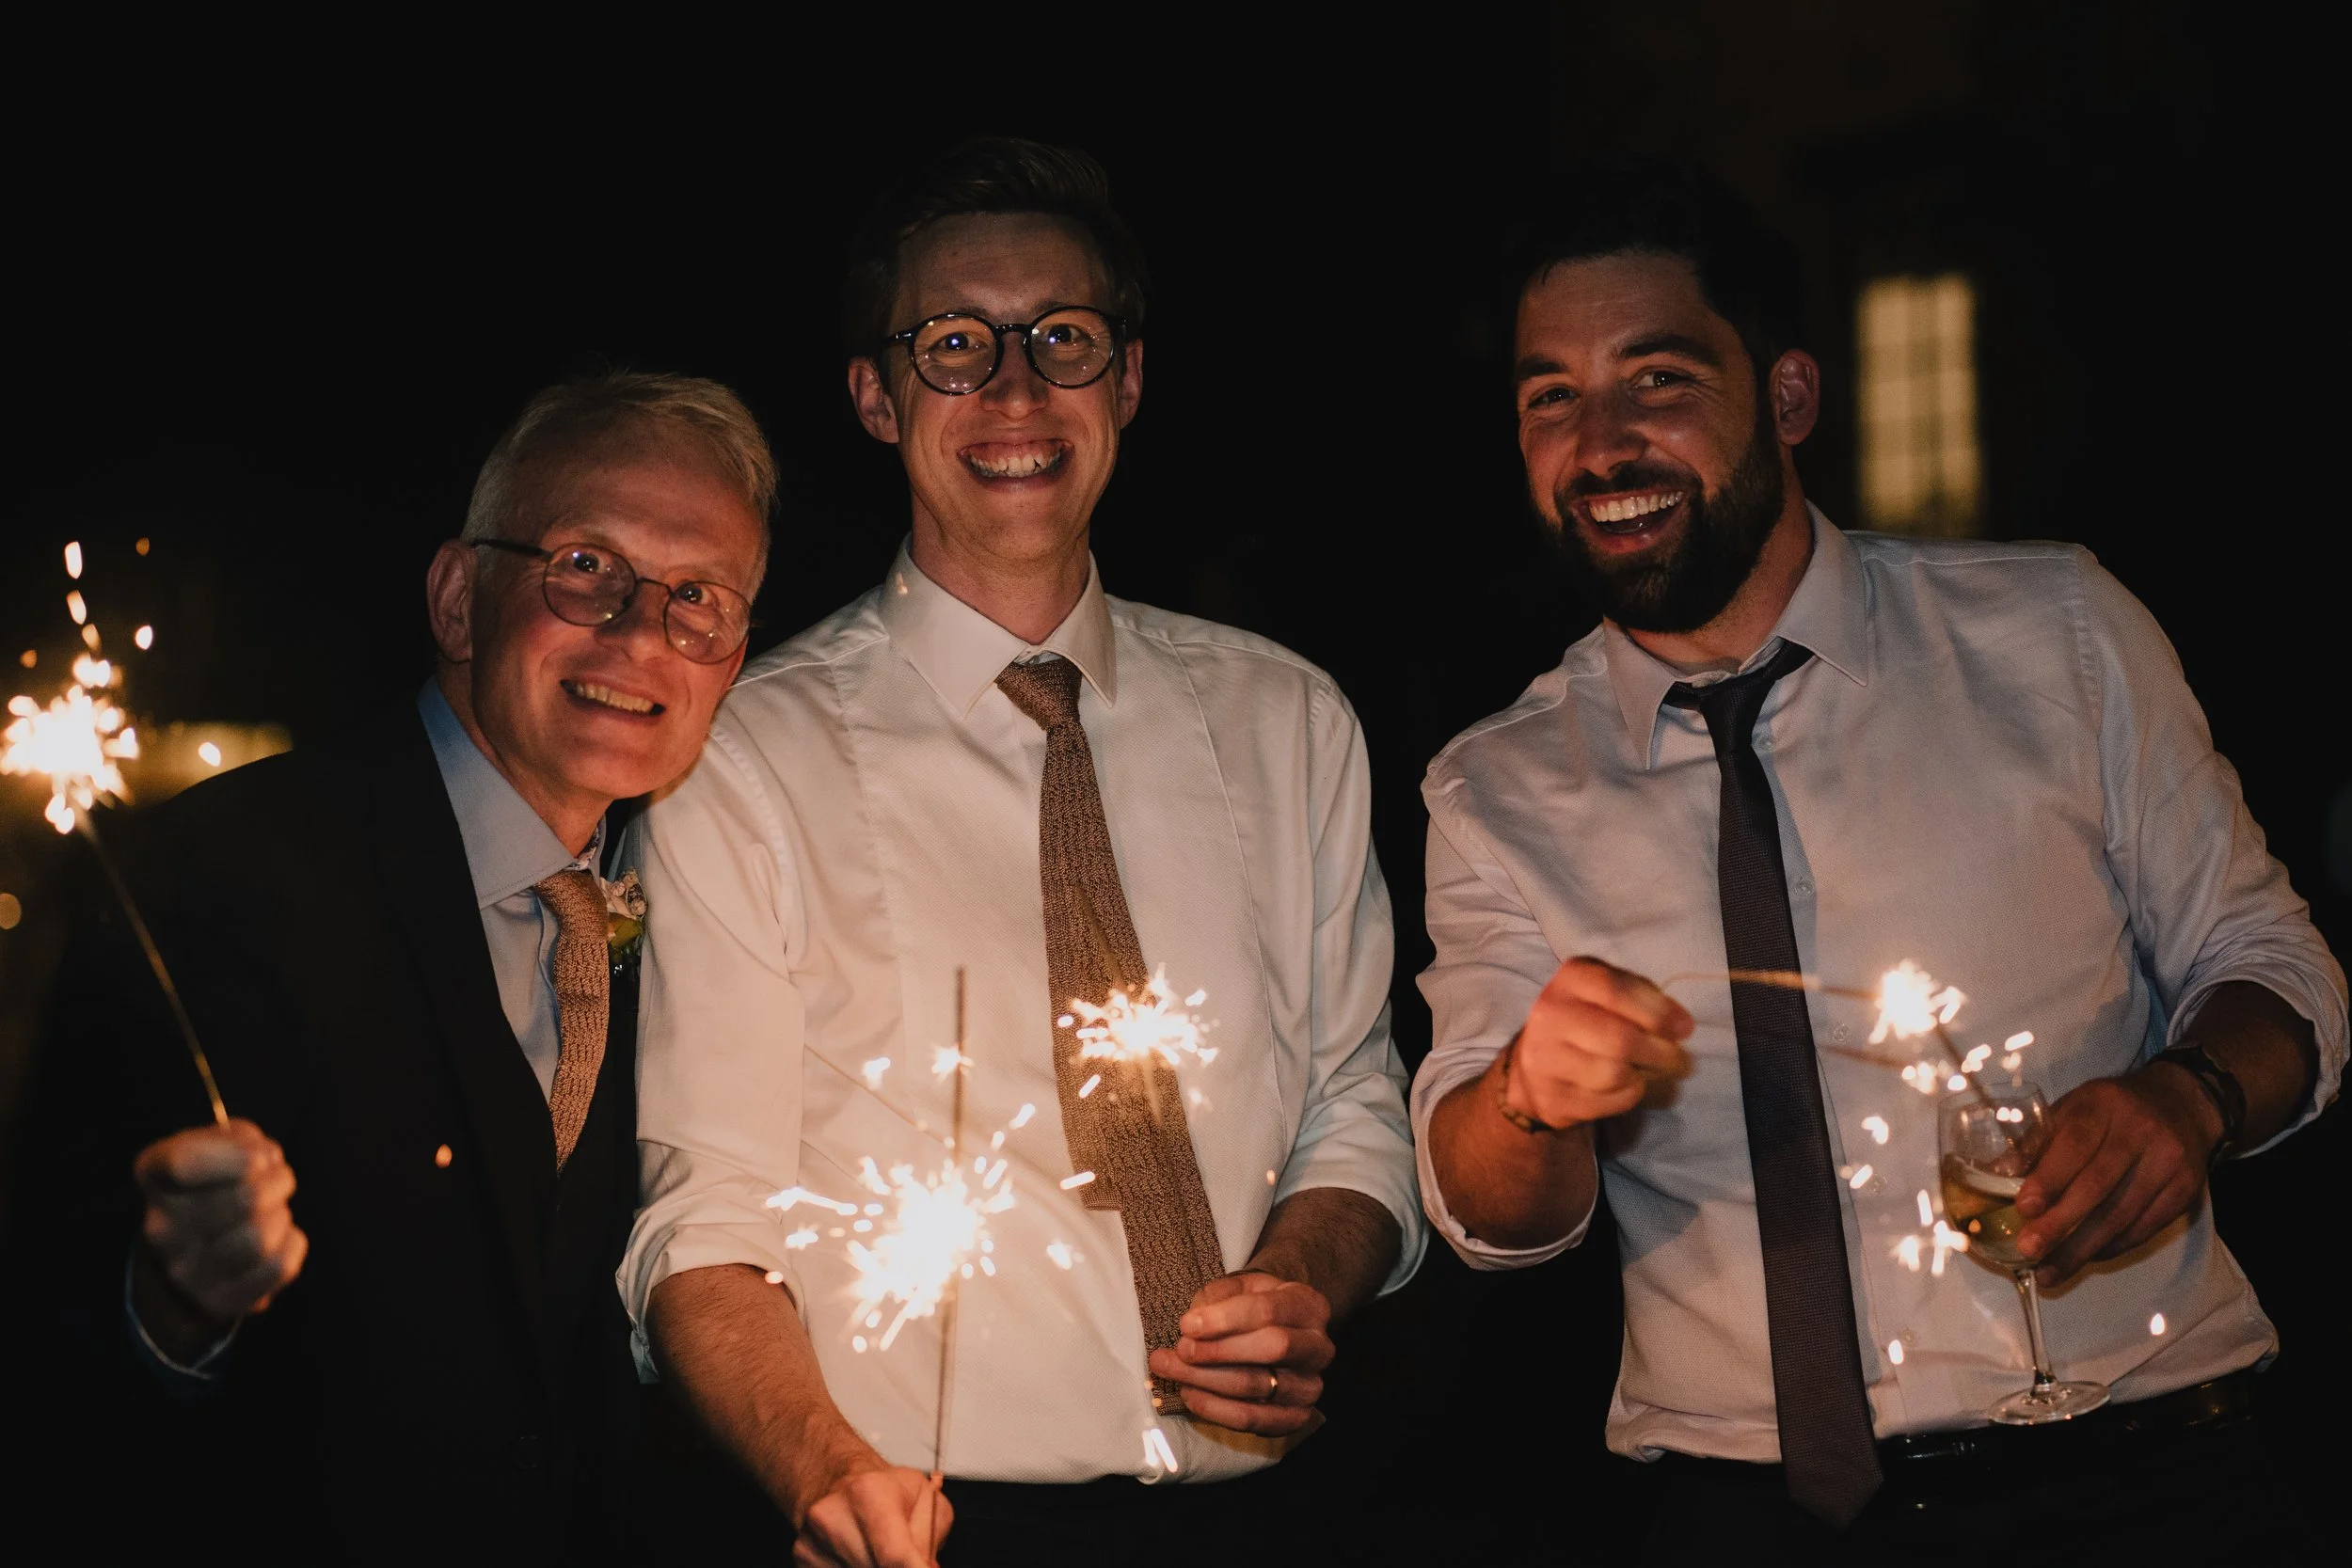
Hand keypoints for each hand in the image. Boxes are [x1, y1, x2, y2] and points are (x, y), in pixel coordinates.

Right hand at [132, 1119, 306, 1346]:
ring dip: (282, 1217)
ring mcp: (185, 1270)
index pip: (183, 1162)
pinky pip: (278, 1267)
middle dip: (279, 1182)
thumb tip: (265, 1160)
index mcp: (154, 1177)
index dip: (237, 1155)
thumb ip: (244, 1140)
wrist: (198, 1247)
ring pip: (260, 1238)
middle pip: (246, 1199)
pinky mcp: (218, 1300)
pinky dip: (292, 1245)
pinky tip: (279, 1238)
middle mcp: (160, 1227)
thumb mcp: (224, 1143)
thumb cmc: (220, 1180)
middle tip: (279, 1180)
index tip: (262, 1156)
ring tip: (274, 1212)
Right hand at [791, 1456, 949, 1567]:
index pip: (895, 1557)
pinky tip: (862, 1554)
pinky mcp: (802, 1557)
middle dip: (896, 1566)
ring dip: (876, 1566)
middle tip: (901, 1553)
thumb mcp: (925, 1500)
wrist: (839, 1479)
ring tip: (879, 1549)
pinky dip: (857, 1566)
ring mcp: (812, 1539)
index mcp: (869, 1494)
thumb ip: (929, 1540)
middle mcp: (833, 1516)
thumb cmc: (885, 1489)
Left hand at [1148, 1272, 1332, 1435]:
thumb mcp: (1240, 1288)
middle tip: (1179, 1349)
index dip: (1224, 1319)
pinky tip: (1189, 1393)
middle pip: (1272, 1348)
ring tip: (1170, 1369)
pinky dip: (1215, 1409)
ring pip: (1258, 1386)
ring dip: (1206, 1380)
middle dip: (1218, 1350)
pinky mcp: (1295, 1417)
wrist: (1277, 1337)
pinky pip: (1252, 1419)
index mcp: (1310, 1306)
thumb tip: (1193, 1324)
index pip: (1268, 1310)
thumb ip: (1218, 1297)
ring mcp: (1310, 1386)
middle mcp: (1319, 1348)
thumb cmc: (1253, 1308)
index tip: (1186, 1324)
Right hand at [1502, 957, 1693, 1128]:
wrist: (1536, 1064)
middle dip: (1661, 1053)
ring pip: (1616, 1074)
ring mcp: (1545, 1058)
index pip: (1616, 991)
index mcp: (1570, 979)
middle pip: (1621, 1039)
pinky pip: (1610, 1100)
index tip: (1684, 1029)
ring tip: (1650, 1069)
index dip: (1658, 1011)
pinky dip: (1630, 1094)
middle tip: (1678, 1060)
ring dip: (1645, 1074)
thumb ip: (1646, 999)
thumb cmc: (1588, 1019)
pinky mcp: (1552, 1097)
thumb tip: (1680, 1025)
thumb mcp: (1611, 993)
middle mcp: (1550, 1015)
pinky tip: (1627, 1084)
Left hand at [2014, 1066, 2222, 1285]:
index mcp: (2103, 1105)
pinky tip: (2084, 1259)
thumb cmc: (2109, 1110)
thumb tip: (1995, 1176)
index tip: (2024, 1208)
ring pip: (2122, 1215)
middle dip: (2061, 1223)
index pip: (2076, 1144)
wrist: (2179, 1105)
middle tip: (2029, 1250)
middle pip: (2099, 1185)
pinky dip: (2110, 1248)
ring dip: (2082, 1249)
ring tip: (2049, 1271)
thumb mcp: (2071, 1109)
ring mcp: (2169, 1163)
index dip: (2050, 1179)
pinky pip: (2143, 1228)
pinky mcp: (2185, 1191)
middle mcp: (2141, 1132)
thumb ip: (2036, 1142)